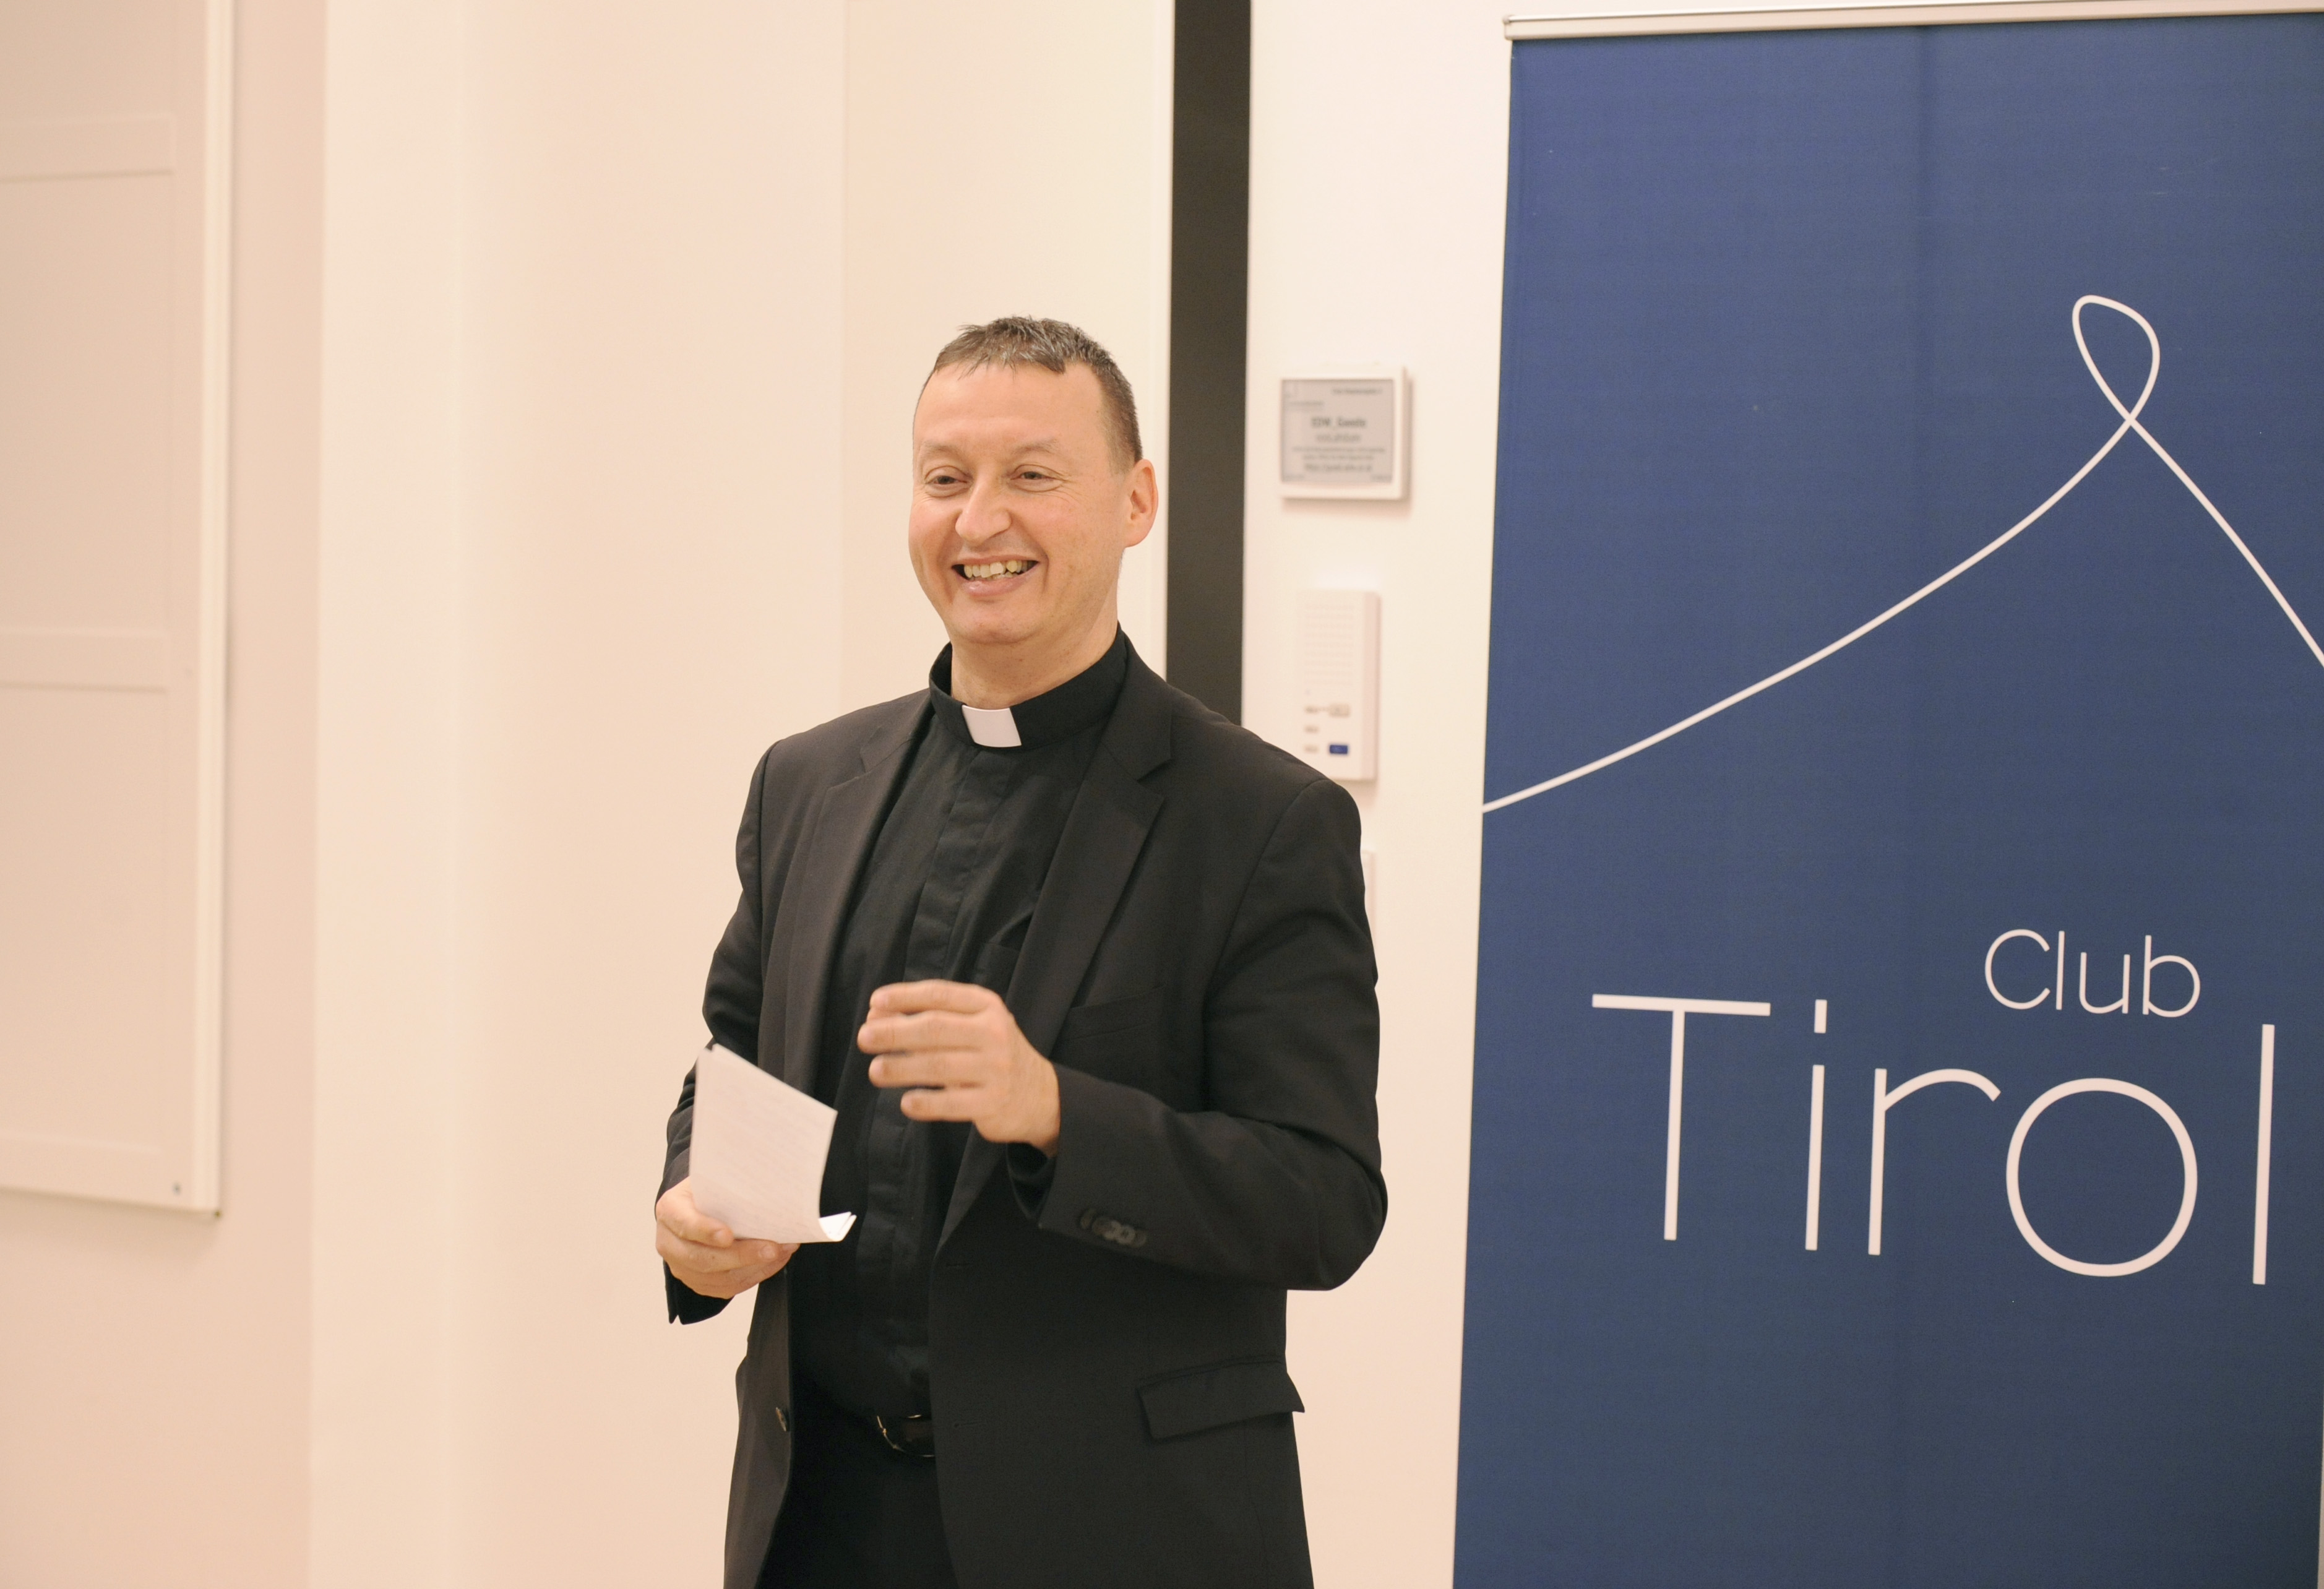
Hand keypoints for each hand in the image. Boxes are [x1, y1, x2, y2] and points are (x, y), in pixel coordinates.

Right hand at [655, 1177, 796, 1298]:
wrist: (698, 1206)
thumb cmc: (709, 1191)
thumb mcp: (713, 1178)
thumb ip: (730, 1185)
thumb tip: (767, 1186)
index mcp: (670, 1209)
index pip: (684, 1223)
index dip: (705, 1231)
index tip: (728, 1235)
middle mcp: (669, 1242)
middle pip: (701, 1258)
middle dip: (742, 1255)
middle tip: (772, 1248)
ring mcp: (680, 1266)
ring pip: (717, 1278)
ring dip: (754, 1267)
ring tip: (781, 1251)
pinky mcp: (696, 1282)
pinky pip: (726, 1288)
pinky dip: (754, 1276)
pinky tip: (772, 1262)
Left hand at [860, 980, 1061, 1152]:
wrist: (1041, 1095)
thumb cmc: (992, 1054)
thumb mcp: (971, 1026)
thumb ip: (929, 1017)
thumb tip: (876, 1015)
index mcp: (987, 1007)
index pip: (941, 995)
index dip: (905, 997)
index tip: (875, 1003)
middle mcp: (994, 1034)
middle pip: (935, 1029)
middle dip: (894, 1032)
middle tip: (864, 1038)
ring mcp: (995, 1069)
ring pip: (938, 1066)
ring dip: (900, 1068)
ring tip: (875, 1070)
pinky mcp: (992, 1104)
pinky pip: (950, 1104)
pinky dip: (924, 1103)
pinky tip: (906, 1102)